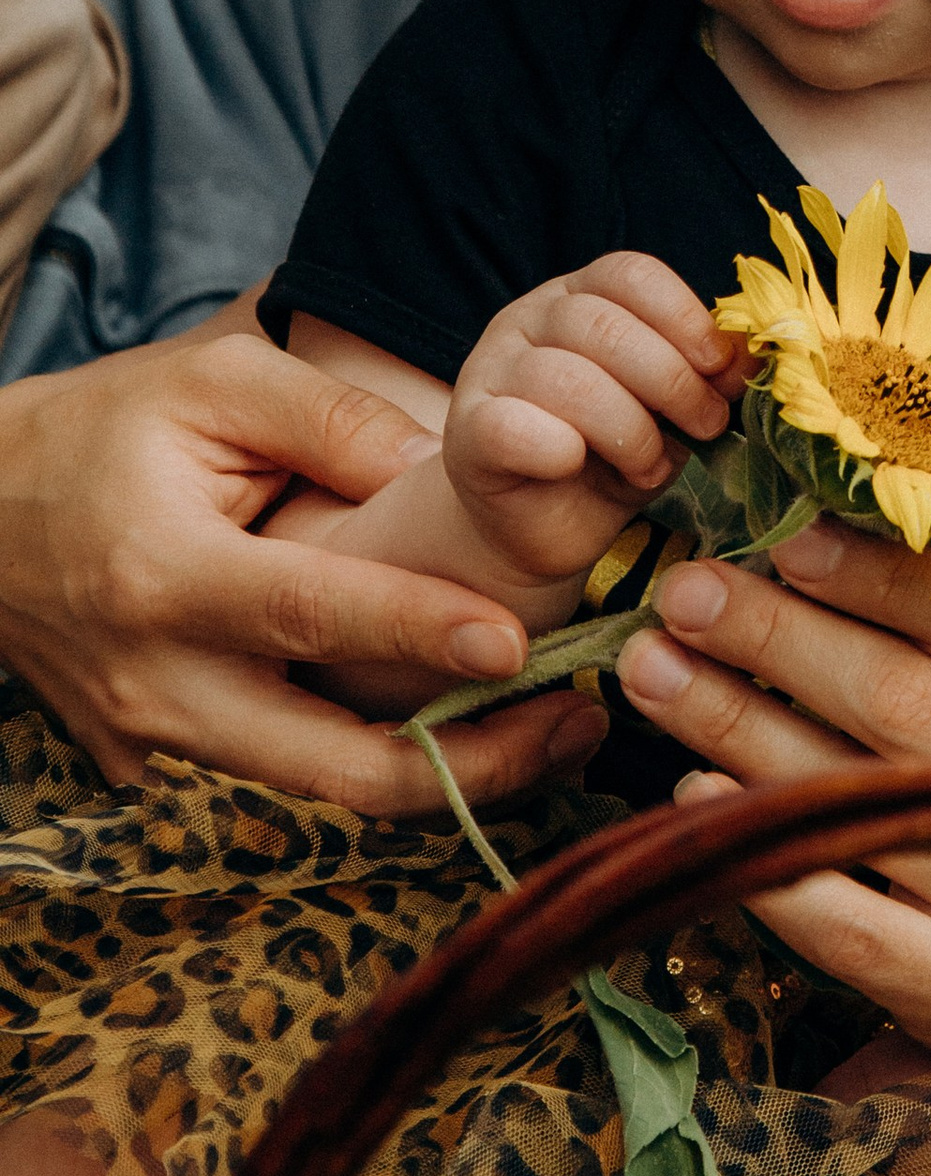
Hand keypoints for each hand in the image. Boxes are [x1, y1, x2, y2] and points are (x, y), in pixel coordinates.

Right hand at [0, 335, 607, 809]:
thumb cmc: (105, 434)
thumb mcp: (212, 384)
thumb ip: (332, 419)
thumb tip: (445, 468)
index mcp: (166, 575)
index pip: (311, 614)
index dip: (417, 631)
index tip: (516, 642)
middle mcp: (159, 684)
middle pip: (331, 766)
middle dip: (469, 765)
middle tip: (581, 721)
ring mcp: (153, 743)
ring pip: (320, 792)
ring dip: (443, 773)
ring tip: (554, 728)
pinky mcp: (157, 768)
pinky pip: (281, 780)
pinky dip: (372, 765)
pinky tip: (458, 730)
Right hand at [444, 254, 738, 590]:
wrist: (546, 527)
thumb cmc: (614, 457)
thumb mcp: (670, 410)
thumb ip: (701, 377)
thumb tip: (750, 356)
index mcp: (580, 296)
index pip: (630, 274)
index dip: (685, 318)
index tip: (720, 369)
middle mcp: (529, 319)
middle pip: (603, 326)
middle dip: (670, 380)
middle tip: (705, 426)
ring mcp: (490, 371)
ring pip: (567, 378)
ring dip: (628, 428)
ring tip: (651, 467)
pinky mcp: (466, 434)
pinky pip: (511, 426)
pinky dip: (557, 447)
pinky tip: (579, 466)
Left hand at [617, 526, 930, 1064]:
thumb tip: (818, 535)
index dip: (887, 578)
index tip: (790, 540)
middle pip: (909, 706)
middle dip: (780, 640)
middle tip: (687, 594)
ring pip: (859, 803)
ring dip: (736, 726)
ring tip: (655, 668)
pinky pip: (840, 922)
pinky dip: (759, 846)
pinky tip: (692, 792)